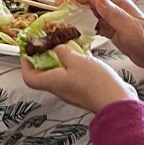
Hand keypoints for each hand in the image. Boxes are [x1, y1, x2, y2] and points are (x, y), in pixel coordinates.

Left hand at [20, 42, 137, 113]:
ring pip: (61, 72)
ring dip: (62, 58)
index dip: (25, 63)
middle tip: (49, 42)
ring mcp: (73, 90)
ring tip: (67, 44)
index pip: (29, 76)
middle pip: (44, 73)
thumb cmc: (95, 83)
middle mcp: (60, 88)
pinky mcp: (86, 90)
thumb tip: (57, 48)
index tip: (28, 50)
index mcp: (52, 82)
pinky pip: (75, 75)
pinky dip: (76, 64)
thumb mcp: (76, 60)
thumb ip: (63, 51)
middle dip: (44, 56)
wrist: (118, 102)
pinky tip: (84, 54)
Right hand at [63, 0, 143, 92]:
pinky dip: (83, 27)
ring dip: (76, 16)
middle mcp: (114, 9)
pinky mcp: (111, 31)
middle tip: (56, 13)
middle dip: (72, 5)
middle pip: (88, 2)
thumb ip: (115, 14)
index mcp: (119, 4)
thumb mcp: (131, 29)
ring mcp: (112, 20)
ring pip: (89, 14)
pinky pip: (93, 25)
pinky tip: (75, 33)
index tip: (61, 3)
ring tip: (61, 23)